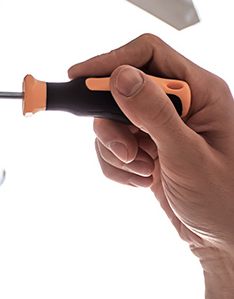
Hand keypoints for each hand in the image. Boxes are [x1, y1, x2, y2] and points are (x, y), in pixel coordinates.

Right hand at [69, 34, 233, 262]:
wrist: (225, 243)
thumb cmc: (226, 202)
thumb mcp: (188, 156)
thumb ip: (153, 114)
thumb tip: (121, 76)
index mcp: (201, 93)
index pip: (148, 55)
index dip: (111, 61)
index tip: (79, 78)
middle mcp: (181, 104)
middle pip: (121, 88)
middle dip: (112, 122)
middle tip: (122, 150)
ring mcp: (162, 126)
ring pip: (111, 119)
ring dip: (115, 149)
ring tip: (142, 171)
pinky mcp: (148, 148)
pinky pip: (112, 145)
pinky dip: (116, 166)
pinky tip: (142, 181)